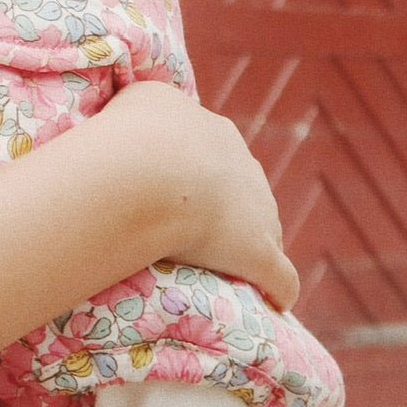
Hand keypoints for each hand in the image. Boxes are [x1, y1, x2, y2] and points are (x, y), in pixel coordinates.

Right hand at [98, 81, 300, 310]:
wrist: (146, 172)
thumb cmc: (126, 138)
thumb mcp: (132, 103)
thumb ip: (141, 112)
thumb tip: (132, 127)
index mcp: (212, 131)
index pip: (213, 152)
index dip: (193, 172)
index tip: (167, 192)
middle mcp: (242, 163)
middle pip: (242, 188)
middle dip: (223, 206)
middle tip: (184, 229)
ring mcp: (259, 209)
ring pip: (265, 228)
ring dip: (247, 246)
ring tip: (217, 268)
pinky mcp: (261, 252)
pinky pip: (281, 277)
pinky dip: (277, 289)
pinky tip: (271, 304)